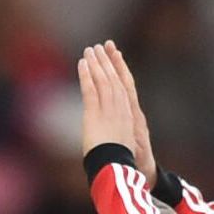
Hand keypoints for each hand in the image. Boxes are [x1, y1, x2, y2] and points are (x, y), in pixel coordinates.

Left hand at [78, 42, 137, 163]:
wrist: (119, 169)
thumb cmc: (121, 162)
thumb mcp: (122, 144)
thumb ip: (116, 133)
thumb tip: (107, 133)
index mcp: (130, 115)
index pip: (125, 85)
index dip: (120, 69)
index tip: (116, 54)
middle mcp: (121, 109)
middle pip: (115, 79)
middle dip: (109, 61)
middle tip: (102, 45)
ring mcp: (109, 110)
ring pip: (104, 81)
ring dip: (97, 63)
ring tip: (90, 50)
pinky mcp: (96, 115)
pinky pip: (90, 90)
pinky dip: (86, 75)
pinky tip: (82, 64)